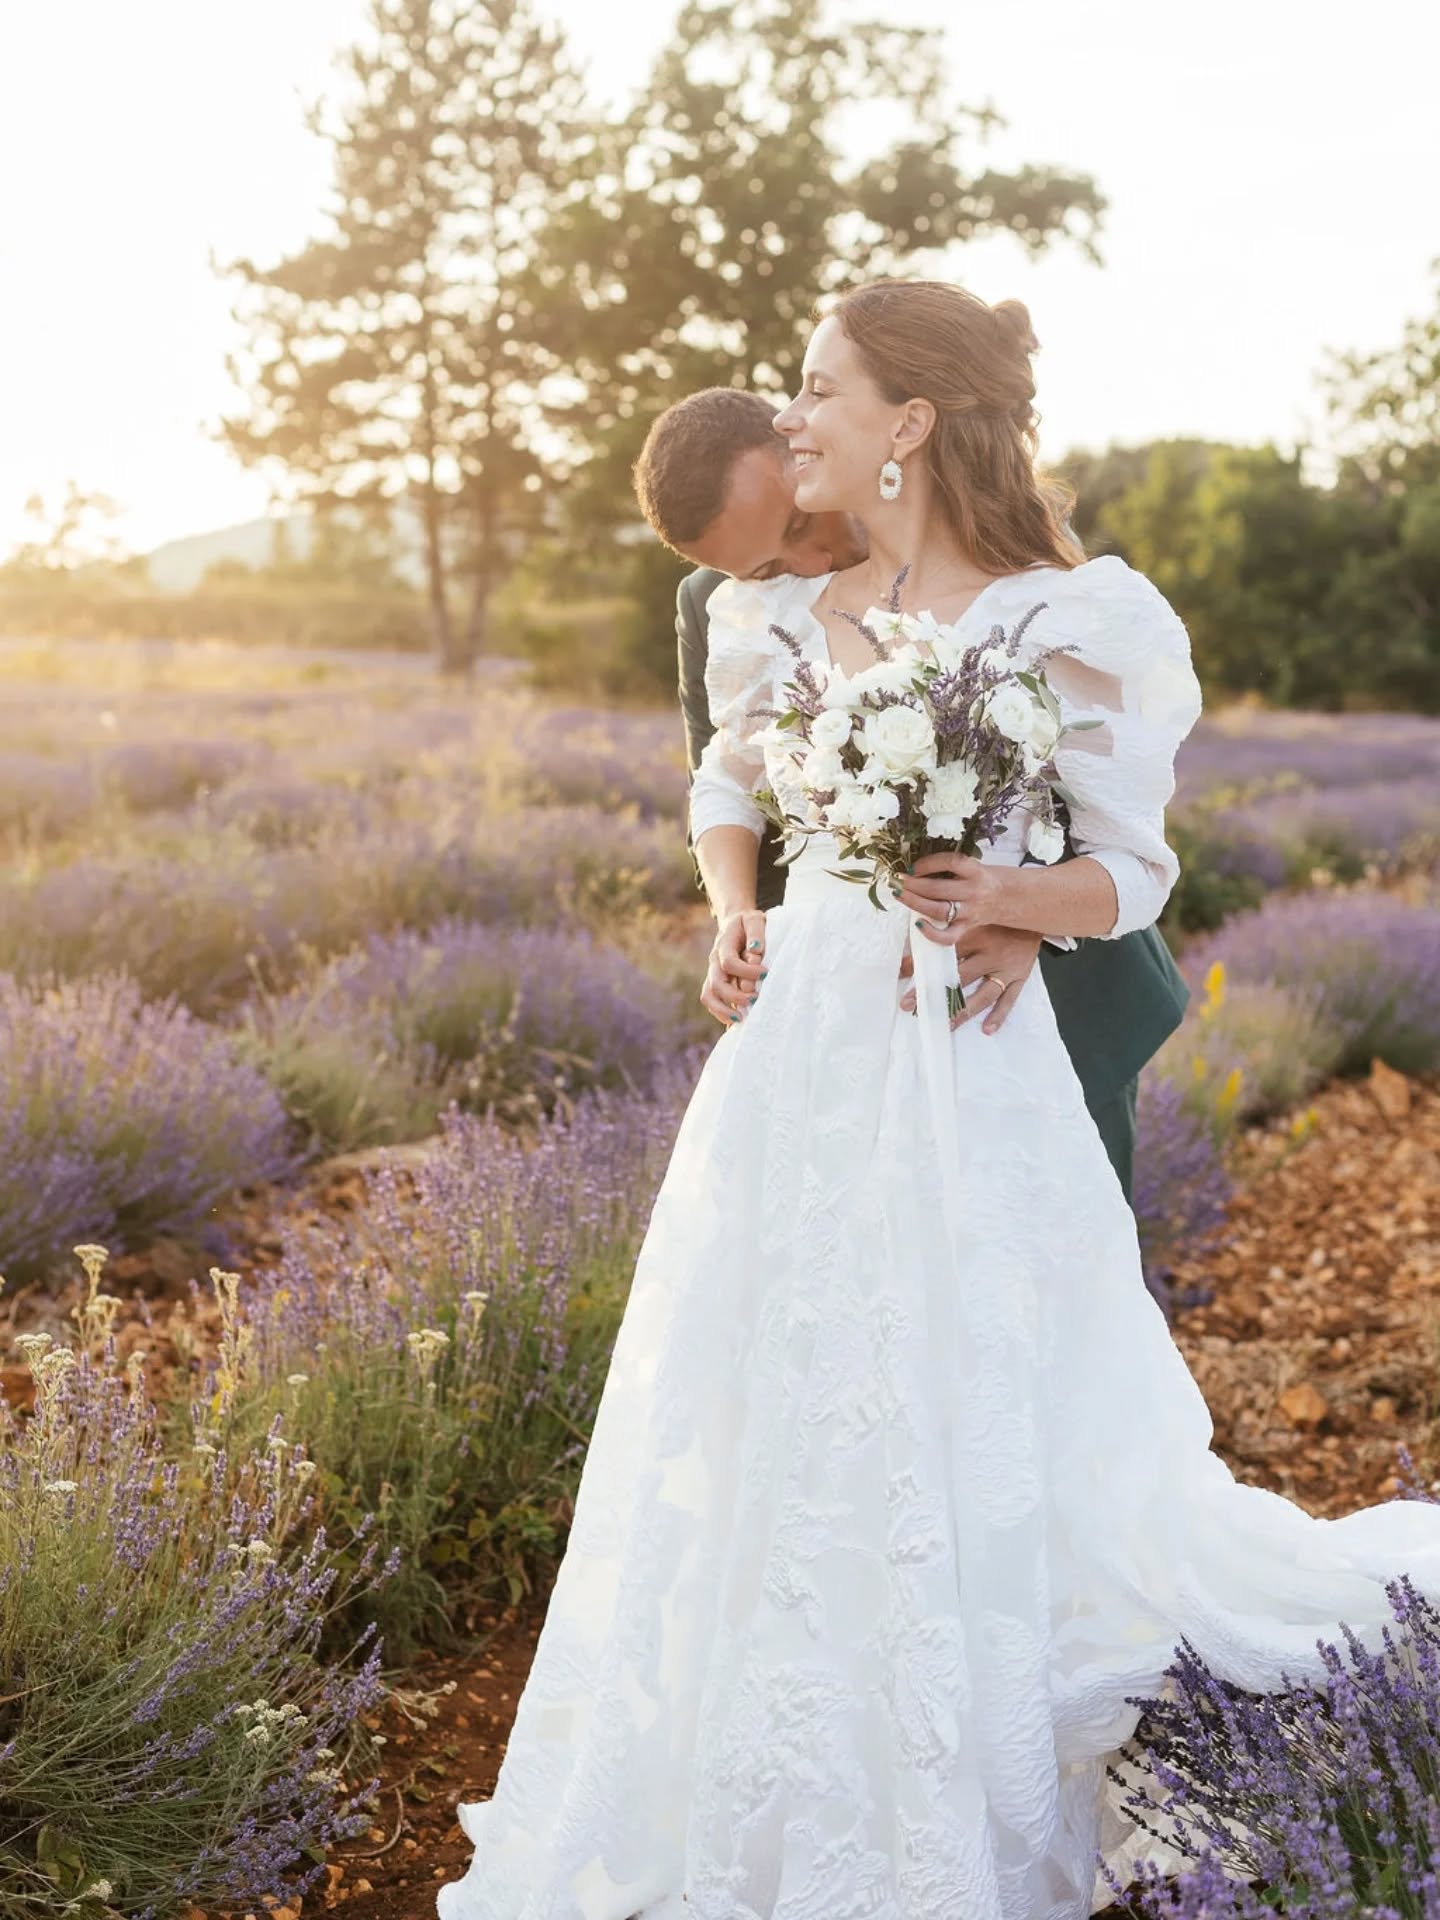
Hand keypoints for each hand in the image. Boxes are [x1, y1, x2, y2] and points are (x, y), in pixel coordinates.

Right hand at [700, 909, 766, 1025]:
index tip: (765, 974)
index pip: (729, 962)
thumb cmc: (748, 923)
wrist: (734, 924)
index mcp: (723, 945)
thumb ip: (756, 932)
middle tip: (755, 1000)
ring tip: (740, 1020)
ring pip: (709, 995)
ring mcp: (713, 973)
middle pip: (716, 983)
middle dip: (735, 995)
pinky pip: (711, 1000)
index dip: (746, 970)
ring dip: (722, 1010)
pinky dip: (720, 1013)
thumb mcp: (754, 918)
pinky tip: (735, 1023)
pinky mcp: (716, 983)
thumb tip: (756, 952)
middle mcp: (714, 961)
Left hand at [894, 852, 1007, 941]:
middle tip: (896, 880)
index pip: (951, 863)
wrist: (1013, 898)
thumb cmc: (985, 879)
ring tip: (899, 894)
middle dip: (913, 884)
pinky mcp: (967, 927)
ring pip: (938, 910)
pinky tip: (918, 924)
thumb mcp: (974, 866)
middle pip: (938, 889)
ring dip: (914, 902)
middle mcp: (973, 891)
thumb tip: (916, 866)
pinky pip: (948, 936)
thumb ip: (951, 867)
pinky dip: (932, 933)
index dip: (928, 863)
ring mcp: (970, 911)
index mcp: (976, 871)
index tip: (913, 865)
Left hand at [898, 923, 1042, 1033]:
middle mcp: (990, 953)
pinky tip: (986, 1029)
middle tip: (910, 1006)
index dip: (920, 963)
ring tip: (946, 1024)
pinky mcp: (1020, 975)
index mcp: (975, 934)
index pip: (942, 952)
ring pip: (983, 994)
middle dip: (934, 993)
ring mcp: (1006, 967)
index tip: (899, 974)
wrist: (1033, 906)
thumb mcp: (970, 914)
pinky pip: (1010, 998)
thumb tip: (916, 931)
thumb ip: (947, 924)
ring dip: (963, 1010)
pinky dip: (999, 1015)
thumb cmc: (995, 913)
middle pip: (958, 977)